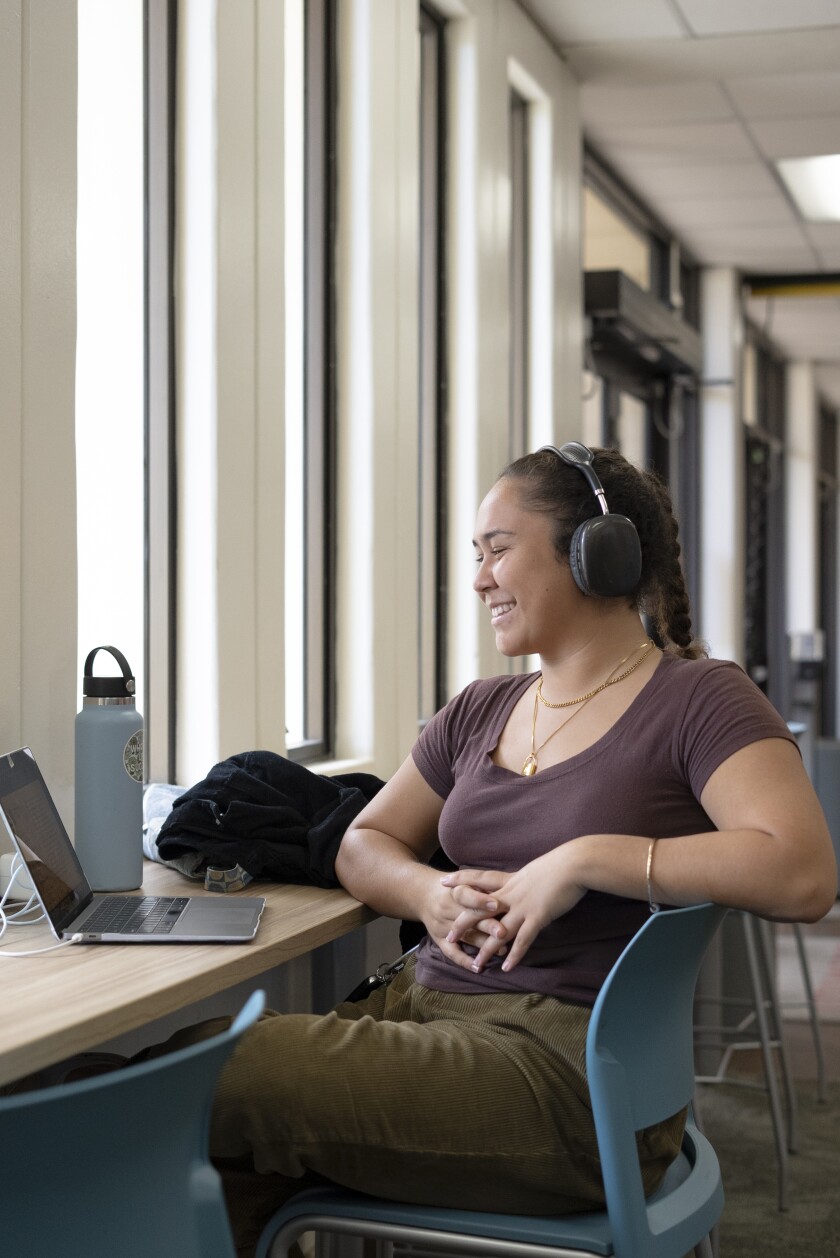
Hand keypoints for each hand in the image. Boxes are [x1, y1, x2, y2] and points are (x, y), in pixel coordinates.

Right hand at [420, 870, 508, 972]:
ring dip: (482, 944)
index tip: (497, 904)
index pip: (465, 895)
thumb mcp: (464, 880)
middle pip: (468, 918)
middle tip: (503, 932)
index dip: (480, 900)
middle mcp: (446, 908)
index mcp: (454, 891)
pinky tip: (478, 968)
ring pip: (463, 936)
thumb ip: (483, 886)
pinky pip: (450, 952)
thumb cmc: (453, 887)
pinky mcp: (438, 939)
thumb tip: (509, 889)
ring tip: (502, 951)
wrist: (423, 894)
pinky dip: (464, 961)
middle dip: (487, 926)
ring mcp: (442, 925)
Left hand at [442, 845, 585, 972]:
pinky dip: (514, 955)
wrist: (574, 864)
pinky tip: (507, 968)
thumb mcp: (535, 870)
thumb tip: (522, 884)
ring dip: (487, 950)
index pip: (479, 878)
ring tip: (476, 965)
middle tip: (449, 936)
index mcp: (511, 880)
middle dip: (463, 923)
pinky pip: (523, 940)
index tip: (444, 882)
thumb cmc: (560, 864)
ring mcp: (523, 906)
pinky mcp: (538, 916)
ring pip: (498, 931)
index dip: (461, 880)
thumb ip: (524, 881)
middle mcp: (511, 893)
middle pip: (480, 909)